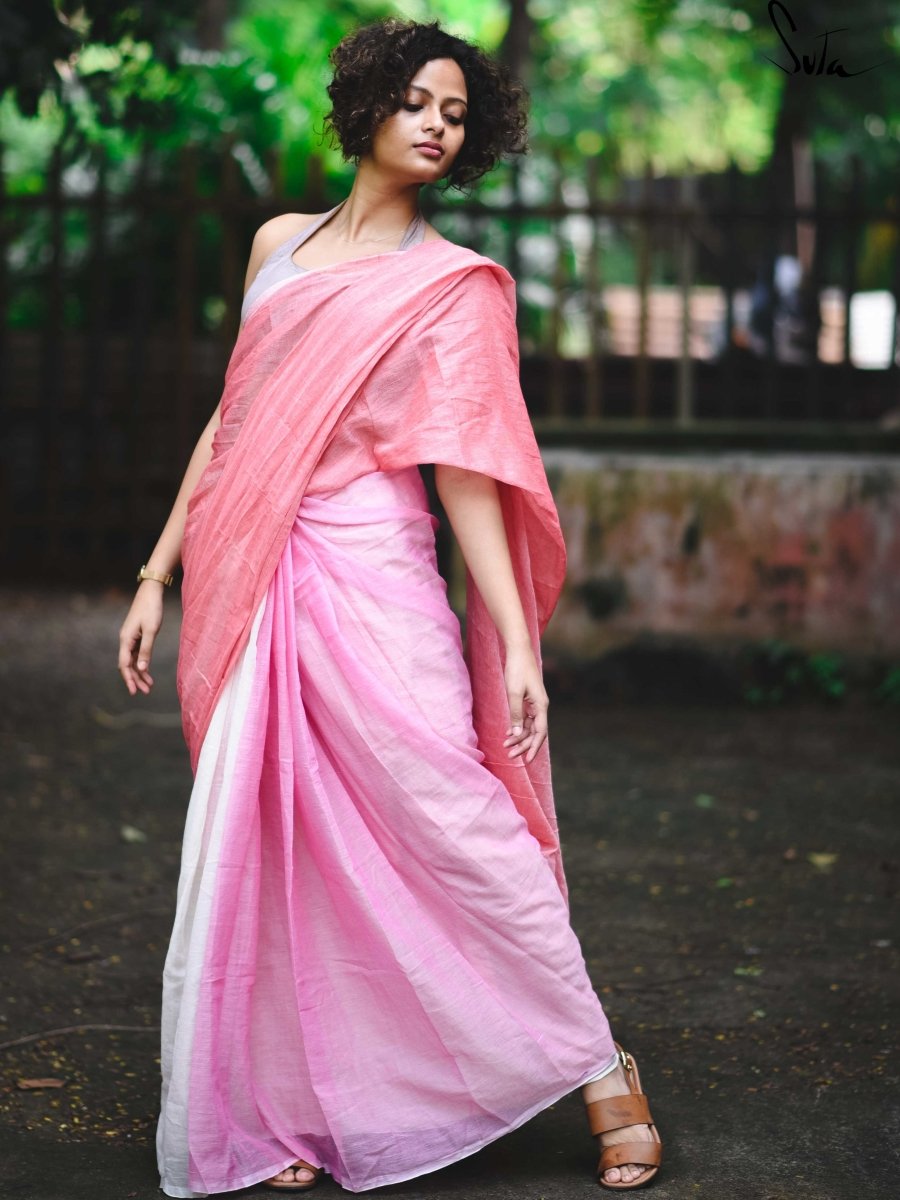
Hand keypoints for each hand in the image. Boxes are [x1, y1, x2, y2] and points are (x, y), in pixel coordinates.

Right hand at [118, 582, 164, 695]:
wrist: (151, 592)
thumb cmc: (152, 609)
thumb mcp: (151, 630)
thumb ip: (146, 650)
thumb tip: (142, 669)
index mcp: (126, 639)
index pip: (124, 664)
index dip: (129, 679)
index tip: (134, 691)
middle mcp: (125, 640)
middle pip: (128, 664)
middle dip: (135, 679)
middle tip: (145, 691)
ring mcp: (131, 637)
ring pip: (133, 660)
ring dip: (140, 673)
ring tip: (149, 685)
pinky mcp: (137, 635)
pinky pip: (137, 653)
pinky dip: (142, 663)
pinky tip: (148, 671)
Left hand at [501, 640, 548, 764]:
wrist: (518, 651)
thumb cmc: (517, 670)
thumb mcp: (514, 693)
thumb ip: (516, 714)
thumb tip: (518, 733)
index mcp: (541, 705)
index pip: (540, 732)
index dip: (534, 747)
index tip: (526, 760)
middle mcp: (540, 707)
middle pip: (535, 732)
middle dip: (523, 745)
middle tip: (510, 755)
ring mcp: (534, 704)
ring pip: (529, 727)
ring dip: (519, 737)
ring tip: (506, 746)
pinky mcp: (527, 700)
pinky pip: (524, 719)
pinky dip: (517, 727)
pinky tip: (508, 734)